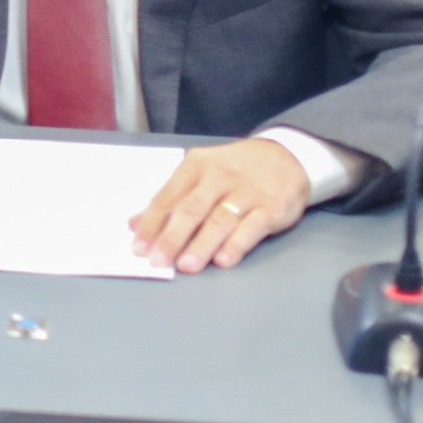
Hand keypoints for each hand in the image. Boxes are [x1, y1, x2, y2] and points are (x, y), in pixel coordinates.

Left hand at [130, 137, 312, 271]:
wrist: (287, 156)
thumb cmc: (235, 169)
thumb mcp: (200, 173)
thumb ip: (170, 198)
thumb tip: (135, 224)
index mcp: (197, 165)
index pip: (168, 196)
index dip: (152, 224)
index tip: (138, 248)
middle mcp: (220, 176)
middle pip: (192, 209)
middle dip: (172, 237)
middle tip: (157, 261)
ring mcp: (247, 192)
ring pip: (220, 219)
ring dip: (201, 244)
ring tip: (185, 266)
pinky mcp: (271, 207)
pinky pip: (252, 227)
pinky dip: (236, 245)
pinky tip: (223, 261)